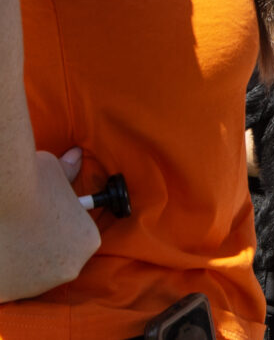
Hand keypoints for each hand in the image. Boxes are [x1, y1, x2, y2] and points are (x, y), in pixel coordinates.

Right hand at [0, 148, 100, 301]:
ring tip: (10, 241)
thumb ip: (68, 171)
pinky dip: (4, 276)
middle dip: (40, 250)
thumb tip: (77, 155)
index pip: (75, 240)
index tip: (40, 224)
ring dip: (21, 266)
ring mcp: (39, 285)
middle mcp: (70, 268)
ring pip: (30, 277)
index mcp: (89, 241)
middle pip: (54, 262)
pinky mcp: (9, 293)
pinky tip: (2, 254)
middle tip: (21, 233)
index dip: (57, 230)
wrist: (3, 197)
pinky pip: (8, 287)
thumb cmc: (30, 181)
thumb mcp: (54, 171)